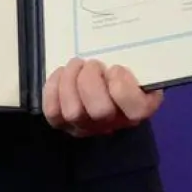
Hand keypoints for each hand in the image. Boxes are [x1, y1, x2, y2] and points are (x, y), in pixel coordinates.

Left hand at [43, 58, 161, 136]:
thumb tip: (118, 68)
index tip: (116, 68)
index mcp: (138, 110)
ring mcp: (85, 126)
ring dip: (71, 80)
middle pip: (100, 111)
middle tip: (92, 64)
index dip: (122, 85)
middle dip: (92, 80)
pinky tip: (62, 73)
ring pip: (73, 112)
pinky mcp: (62, 122)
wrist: (99, 80)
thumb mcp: (135, 65)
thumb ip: (136, 66)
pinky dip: (53, 88)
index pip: (136, 110)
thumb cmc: (119, 71)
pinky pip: (52, 110)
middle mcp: (112, 124)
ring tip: (77, 65)